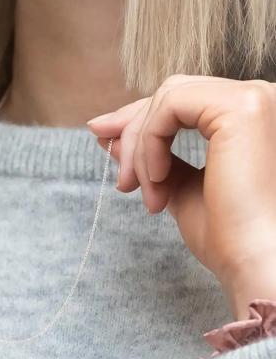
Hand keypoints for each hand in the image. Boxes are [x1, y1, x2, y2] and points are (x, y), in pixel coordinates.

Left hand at [87, 74, 275, 319]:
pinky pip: (169, 107)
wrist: (255, 263)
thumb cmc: (227, 236)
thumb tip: (113, 140)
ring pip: (166, 99)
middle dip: (132, 132)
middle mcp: (255, 99)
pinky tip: (156, 180)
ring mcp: (252, 99)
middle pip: (170, 95)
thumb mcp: (179, 189)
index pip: (180, 103)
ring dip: (141, 148)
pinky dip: (150, 143)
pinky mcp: (242, 107)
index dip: (138, 121)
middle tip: (121, 180)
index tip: (103, 141)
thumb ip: (152, 160)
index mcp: (245, 119)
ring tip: (145, 193)